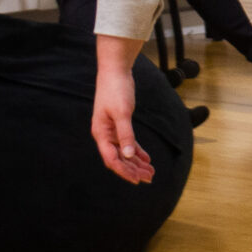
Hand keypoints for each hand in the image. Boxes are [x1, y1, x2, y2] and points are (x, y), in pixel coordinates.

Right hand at [90, 36, 154, 184]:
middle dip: (132, 170)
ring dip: (136, 163)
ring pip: (124, 152)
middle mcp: (105, 134)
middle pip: (118, 158)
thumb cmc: (116, 90)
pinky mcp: (119, 124)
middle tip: (149, 178)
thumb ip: (126, 134)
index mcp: (101, 133)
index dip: (124, 171)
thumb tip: (129, 155)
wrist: (115, 71)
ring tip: (150, 172)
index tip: (137, 180)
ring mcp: (111, 130)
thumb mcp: (122, 112)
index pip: (111, 159)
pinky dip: (137, 151)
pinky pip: (128, 142)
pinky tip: (146, 159)